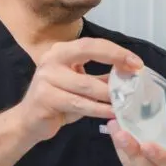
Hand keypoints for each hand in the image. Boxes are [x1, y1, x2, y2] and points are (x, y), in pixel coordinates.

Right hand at [16, 37, 142, 142]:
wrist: (29, 121)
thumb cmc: (58, 100)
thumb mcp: (81, 85)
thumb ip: (102, 78)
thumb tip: (130, 74)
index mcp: (61, 51)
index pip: (91, 44)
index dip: (115, 51)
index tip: (136, 62)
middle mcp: (51, 59)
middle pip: (87, 51)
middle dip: (115, 59)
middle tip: (135, 74)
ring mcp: (46, 78)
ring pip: (86, 84)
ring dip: (109, 93)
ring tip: (127, 100)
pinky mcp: (45, 98)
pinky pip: (79, 104)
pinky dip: (99, 109)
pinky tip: (112, 113)